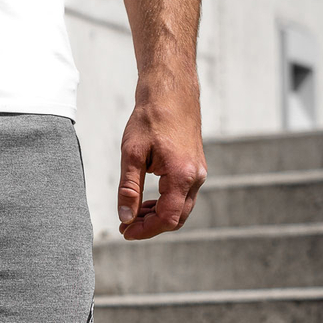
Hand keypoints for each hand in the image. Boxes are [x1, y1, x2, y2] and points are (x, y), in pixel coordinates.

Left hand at [117, 75, 206, 239]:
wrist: (171, 91)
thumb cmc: (150, 118)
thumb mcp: (132, 155)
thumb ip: (129, 189)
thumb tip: (125, 218)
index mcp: (182, 175)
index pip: (167, 218)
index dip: (145, 230)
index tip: (124, 231)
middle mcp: (196, 176)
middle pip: (176, 218)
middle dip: (150, 226)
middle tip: (125, 226)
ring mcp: (198, 172)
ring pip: (180, 209)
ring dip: (157, 216)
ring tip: (131, 215)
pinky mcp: (195, 168)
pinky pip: (182, 196)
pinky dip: (164, 204)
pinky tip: (145, 202)